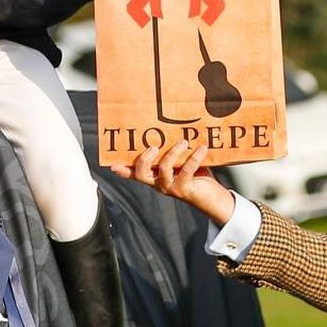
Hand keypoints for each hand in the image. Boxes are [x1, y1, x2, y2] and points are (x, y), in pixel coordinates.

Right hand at [112, 137, 236, 226]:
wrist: (214, 199)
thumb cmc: (197, 177)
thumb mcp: (182, 162)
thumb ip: (175, 151)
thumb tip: (175, 127)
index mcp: (155, 176)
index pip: (134, 174)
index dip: (123, 170)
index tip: (113, 165)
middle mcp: (158, 183)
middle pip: (141, 173)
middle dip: (144, 158)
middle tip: (153, 147)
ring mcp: (170, 187)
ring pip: (163, 169)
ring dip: (173, 152)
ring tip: (184, 142)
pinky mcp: (184, 189)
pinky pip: (186, 170)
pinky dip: (194, 157)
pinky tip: (201, 148)